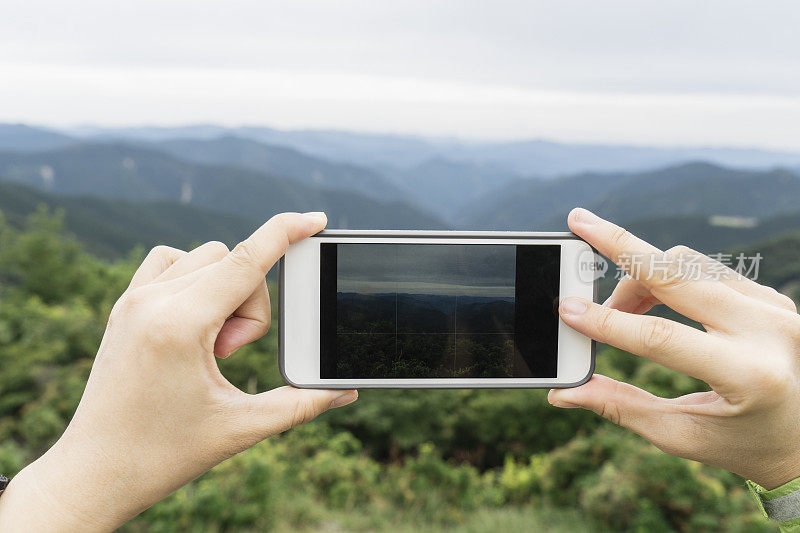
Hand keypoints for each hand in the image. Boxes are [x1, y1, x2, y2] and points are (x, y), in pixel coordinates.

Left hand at [0, 212, 357, 531]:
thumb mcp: (242, 427)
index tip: (317, 219)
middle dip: (251, 305)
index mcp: (181, 324)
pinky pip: (170, 261)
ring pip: (205, 257)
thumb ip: (301, 404)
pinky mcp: (125, 305)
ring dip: (225, 292)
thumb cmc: (164, 454)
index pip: (248, 260)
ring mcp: (133, 299)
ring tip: (211, 346)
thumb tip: (345, 390)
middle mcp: (153, 301)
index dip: (287, 233)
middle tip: (228, 355)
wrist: (94, 472)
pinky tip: (197, 320)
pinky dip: (195, 278)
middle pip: (233, 263)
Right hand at [549, 208, 799, 489]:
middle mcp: (768, 331)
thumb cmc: (744, 444)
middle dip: (620, 245)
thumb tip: (563, 392)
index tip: (567, 309)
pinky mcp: (770, 297)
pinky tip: (652, 300)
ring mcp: (774, 307)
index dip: (607, 322)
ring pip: (688, 263)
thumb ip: (620, 407)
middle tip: (579, 224)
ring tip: (618, 306)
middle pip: (676, 271)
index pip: (660, 337)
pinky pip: (707, 268)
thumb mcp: (682, 435)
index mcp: (749, 375)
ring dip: (642, 274)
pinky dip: (669, 277)